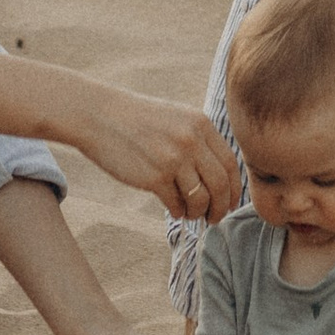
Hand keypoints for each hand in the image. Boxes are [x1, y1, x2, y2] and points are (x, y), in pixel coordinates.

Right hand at [69, 91, 239, 224]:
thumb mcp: (177, 118)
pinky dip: (178, 211)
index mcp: (201, 124)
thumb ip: (199, 140)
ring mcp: (173, 159)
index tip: (232, 202)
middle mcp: (191, 141)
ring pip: (200, 198)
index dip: (234, 188)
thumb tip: (220, 176)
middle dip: (221, 207)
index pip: (230, 163)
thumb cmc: (139, 120)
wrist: (100, 116)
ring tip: (191, 214)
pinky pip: (176, 204)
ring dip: (198, 212)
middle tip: (215, 217)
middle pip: (220, 184)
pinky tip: (174, 209)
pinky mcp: (154, 177)